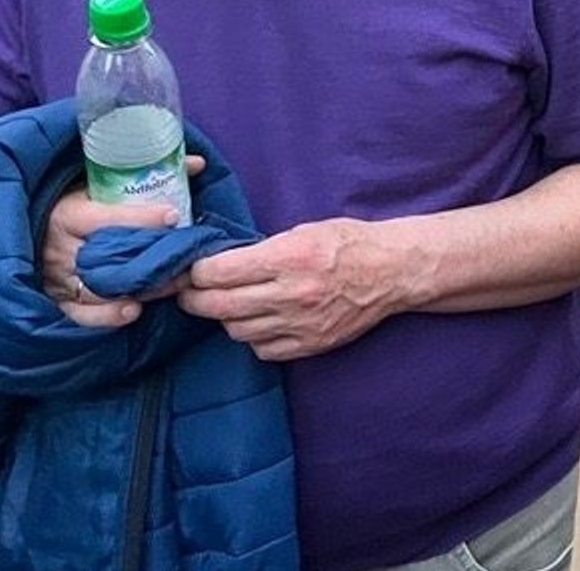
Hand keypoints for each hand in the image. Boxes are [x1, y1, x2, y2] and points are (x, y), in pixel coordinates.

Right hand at [38, 156, 198, 327]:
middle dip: (151, 258)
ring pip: (102, 288)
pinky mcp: (58, 301)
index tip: (173, 215)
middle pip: (111, 257)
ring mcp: (58, 279)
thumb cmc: (66, 206)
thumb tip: (197, 163)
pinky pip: (83, 315)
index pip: (107, 218)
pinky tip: (134, 310)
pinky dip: (108, 315)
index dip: (142, 218)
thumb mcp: (90, 184)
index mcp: (67, 215)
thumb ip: (137, 176)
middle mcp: (62, 249)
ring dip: (140, 288)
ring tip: (173, 283)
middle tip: (186, 256)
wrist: (22, 233)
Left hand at [177, 217, 423, 361]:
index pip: (218, 272)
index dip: (194, 272)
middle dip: (193, 299)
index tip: (189, 270)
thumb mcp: (303, 230)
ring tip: (228, 305)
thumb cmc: (348, 243)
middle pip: (219, 306)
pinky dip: (253, 338)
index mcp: (288, 257)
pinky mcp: (310, 345)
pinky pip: (263, 350)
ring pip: (237, 330)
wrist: (392, 271)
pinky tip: (259, 322)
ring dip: (225, 318)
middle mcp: (291, 293)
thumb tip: (219, 262)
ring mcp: (300, 324)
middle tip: (188, 293)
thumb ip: (262, 249)